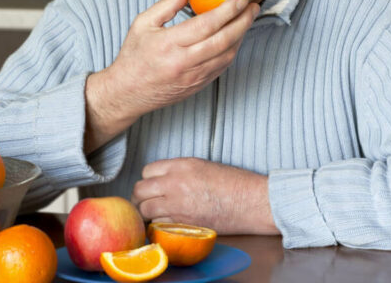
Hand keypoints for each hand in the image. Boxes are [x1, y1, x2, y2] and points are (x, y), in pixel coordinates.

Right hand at [84, 0, 258, 150]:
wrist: (128, 93)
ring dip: (241, 36)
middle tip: (252, 7)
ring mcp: (193, 76)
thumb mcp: (143, 23)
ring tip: (247, 19)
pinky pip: (222, 66)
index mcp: (169, 43)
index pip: (206, 25)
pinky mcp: (198, 85)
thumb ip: (167, 4)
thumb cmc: (134, 56)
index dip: (227, 11)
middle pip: (223, 40)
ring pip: (227, 55)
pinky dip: (233, 50)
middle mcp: (184, 62)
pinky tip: (236, 37)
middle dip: (242, 22)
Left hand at [131, 158, 277, 234]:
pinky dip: (158, 226)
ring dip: (147, 213)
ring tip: (154, 215)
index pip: (147, 171)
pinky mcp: (183, 223)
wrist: (250, 201)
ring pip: (145, 209)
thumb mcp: (202, 166)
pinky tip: (165, 225)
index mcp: (181, 165)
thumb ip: (179, 171)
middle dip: (141, 197)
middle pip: (140, 190)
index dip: (149, 179)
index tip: (152, 186)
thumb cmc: (233, 183)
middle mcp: (174, 183)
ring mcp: (177, 204)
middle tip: (146, 202)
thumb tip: (163, 180)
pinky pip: (158, 225)